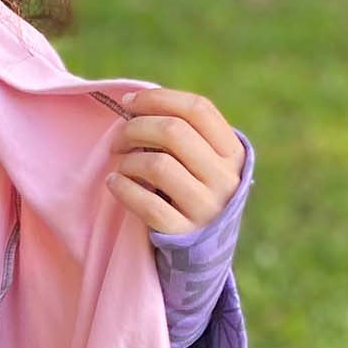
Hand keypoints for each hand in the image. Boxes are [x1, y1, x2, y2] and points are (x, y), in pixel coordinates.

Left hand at [104, 87, 242, 233]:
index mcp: (232, 151)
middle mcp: (224, 177)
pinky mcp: (182, 232)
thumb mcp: (204, 161)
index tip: (129, 102)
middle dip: (135, 128)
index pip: (198, 108)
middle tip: (118, 139)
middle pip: (173, 131)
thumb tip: (134, 103)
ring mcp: (205, 207)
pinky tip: (115, 182)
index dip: (158, 99)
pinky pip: (146, 203)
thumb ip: (183, 133)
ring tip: (121, 165)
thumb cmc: (193, 190)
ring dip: (129, 160)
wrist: (204, 249)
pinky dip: (123, 187)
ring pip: (157, 165)